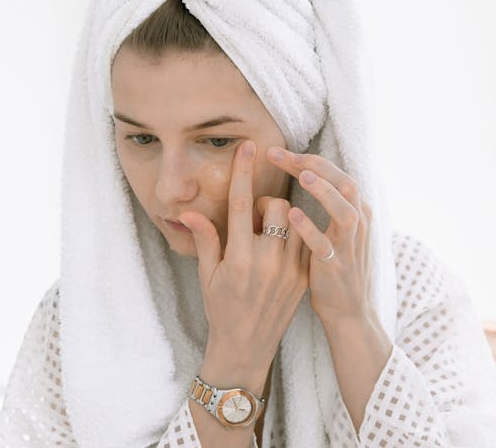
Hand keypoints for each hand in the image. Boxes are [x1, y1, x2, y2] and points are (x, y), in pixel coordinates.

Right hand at [179, 140, 308, 389]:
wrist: (246, 348)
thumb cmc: (221, 310)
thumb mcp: (207, 275)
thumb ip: (204, 239)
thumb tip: (187, 211)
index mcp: (239, 258)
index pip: (241, 204)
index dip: (244, 172)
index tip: (248, 147)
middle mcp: (267, 261)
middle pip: (277, 206)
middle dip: (266, 203)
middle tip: (254, 218)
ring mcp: (290, 270)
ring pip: (298, 221)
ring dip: (285, 218)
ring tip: (269, 232)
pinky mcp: (304, 278)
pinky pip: (307, 242)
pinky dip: (298, 235)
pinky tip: (284, 244)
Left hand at [267, 146, 375, 326]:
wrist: (348, 312)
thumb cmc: (334, 268)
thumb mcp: (336, 233)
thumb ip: (327, 205)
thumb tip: (307, 174)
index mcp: (355, 213)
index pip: (336, 176)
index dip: (310, 161)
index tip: (279, 152)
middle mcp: (357, 225)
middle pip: (345, 184)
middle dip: (315, 166)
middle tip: (282, 154)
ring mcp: (349, 247)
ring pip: (345, 212)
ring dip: (325, 191)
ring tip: (302, 175)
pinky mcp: (335, 267)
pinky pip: (325, 246)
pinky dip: (311, 228)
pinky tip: (293, 215)